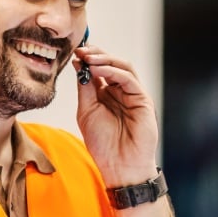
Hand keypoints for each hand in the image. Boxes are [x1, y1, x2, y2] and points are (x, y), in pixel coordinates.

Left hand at [73, 45, 158, 186]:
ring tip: (88, 58)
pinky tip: (98, 70)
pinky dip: (113, 71)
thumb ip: (84, 88)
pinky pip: (129, 79)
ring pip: (122, 67)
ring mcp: (133, 94)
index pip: (99, 69)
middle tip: (81, 50)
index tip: (75, 53)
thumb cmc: (103, 144)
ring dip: (104, 59)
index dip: (88, 58)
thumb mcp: (86, 111)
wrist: (119, 166)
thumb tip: (79, 64)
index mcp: (106, 93)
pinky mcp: (143, 99)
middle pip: (111, 63)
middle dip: (96, 54)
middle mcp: (120, 91)